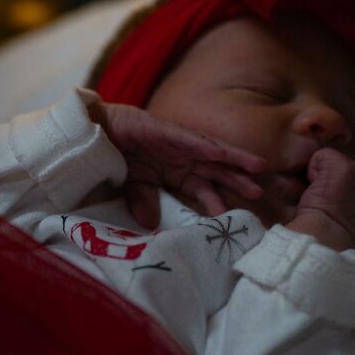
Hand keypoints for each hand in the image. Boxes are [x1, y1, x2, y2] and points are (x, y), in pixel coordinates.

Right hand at [90, 102, 265, 227]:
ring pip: (213, 153)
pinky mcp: (165, 130)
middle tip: (261, 193)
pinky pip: (191, 139)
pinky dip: (207, 146)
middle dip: (238, 180)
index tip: (236, 218)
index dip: (220, 200)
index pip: (204, 188)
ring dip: (235, 160)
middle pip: (217, 171)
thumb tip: (150, 224)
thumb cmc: (116, 157)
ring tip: (258, 168)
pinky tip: (224, 153)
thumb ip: (144, 201)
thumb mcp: (133, 185)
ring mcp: (177, 143)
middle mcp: (182, 158)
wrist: (94, 133)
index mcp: (176, 173)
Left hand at [287, 148, 354, 253]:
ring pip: (338, 164)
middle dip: (337, 186)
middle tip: (329, 209)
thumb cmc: (332, 243)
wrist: (326, 243)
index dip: (343, 197)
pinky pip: (322, 157)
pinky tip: (315, 191)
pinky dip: (312, 169)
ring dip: (326, 179)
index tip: (336, 214)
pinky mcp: (345, 167)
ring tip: (323, 201)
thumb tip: (346, 204)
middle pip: (351, 175)